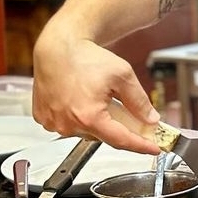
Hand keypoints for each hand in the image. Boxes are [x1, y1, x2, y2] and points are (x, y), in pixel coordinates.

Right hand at [32, 33, 159, 154]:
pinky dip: (78, 117)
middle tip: (126, 111)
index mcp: (88, 116)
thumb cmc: (85, 58)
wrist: (57, 48)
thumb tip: (151, 119)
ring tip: (97, 98)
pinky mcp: (44, 118)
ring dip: (96, 121)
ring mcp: (54, 123)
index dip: (141, 146)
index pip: (121, 140)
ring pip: (86, 131)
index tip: (154, 149)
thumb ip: (139, 101)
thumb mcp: (123, 76)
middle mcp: (68, 124)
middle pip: (103, 135)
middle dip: (118, 126)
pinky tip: (80, 100)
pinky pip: (68, 125)